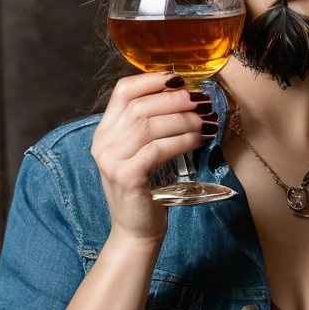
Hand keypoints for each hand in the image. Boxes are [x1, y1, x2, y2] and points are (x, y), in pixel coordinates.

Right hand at [90, 74, 216, 243]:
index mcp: (105, 131)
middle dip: (175, 100)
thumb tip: (189, 99)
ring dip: (183, 120)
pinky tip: (200, 139)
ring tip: (206, 121)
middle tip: (201, 101)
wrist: (135, 231)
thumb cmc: (146, 190)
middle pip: (140, 106)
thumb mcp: (144, 153)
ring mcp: (111, 160)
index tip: (180, 78)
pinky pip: (158, 149)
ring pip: (149, 126)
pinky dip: (182, 141)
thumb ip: (153, 127)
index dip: (152, 80)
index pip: (123, 91)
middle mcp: (103, 142)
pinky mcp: (126, 176)